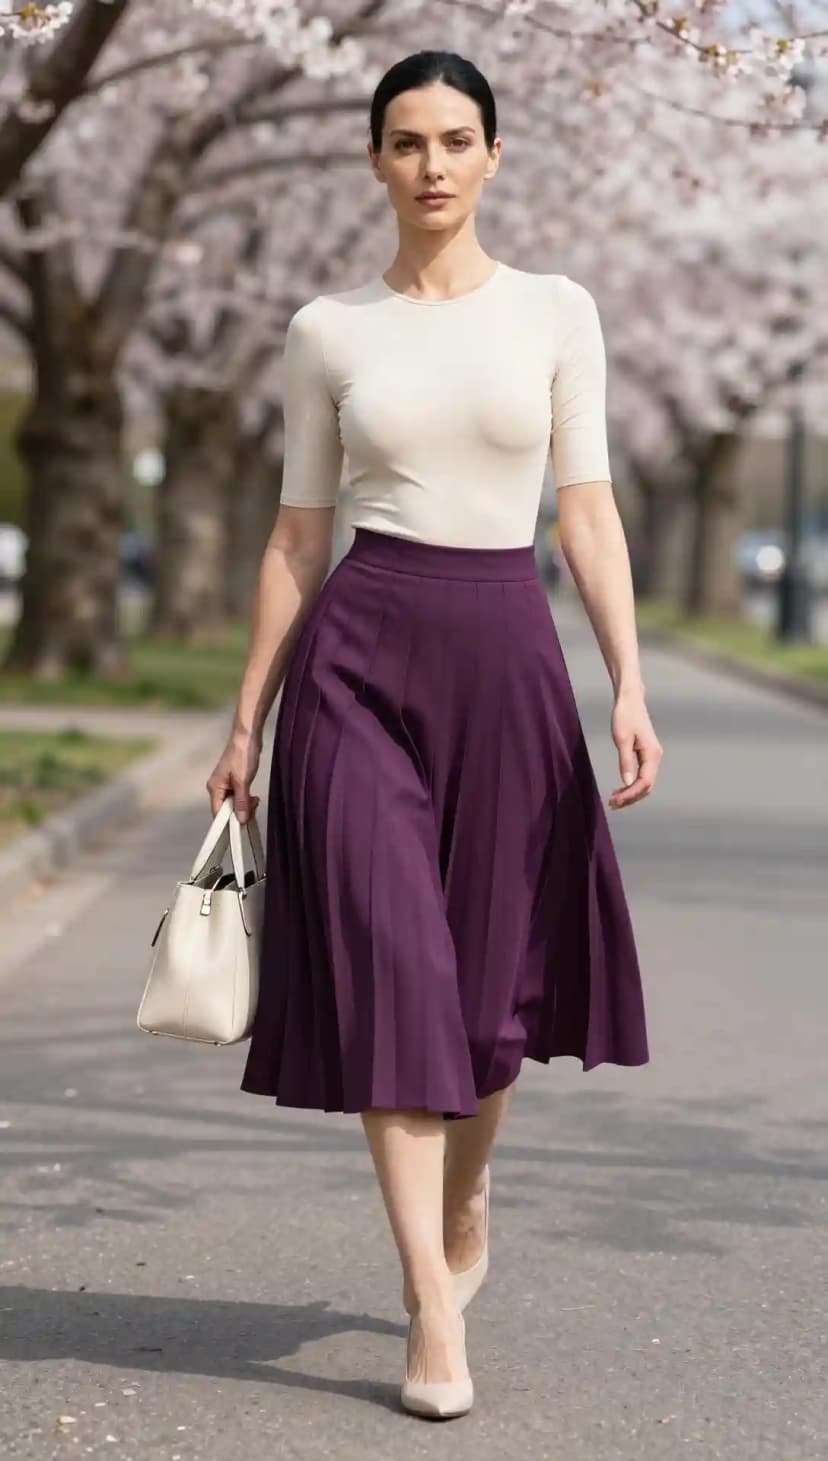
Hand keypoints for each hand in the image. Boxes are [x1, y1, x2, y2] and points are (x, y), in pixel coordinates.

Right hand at [206, 730, 261, 821]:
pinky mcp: (234, 780)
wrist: (248, 736)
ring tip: (256, 801)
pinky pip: (238, 796)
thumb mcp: (242, 781)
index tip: (243, 824)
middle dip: (240, 812)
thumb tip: (241, 819)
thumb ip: (241, 801)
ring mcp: (226, 784)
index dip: (229, 821)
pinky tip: (254, 797)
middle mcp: (217, 787)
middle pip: (226, 809)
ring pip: (234, 803)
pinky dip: (246, 798)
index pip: (218, 813)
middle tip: (254, 807)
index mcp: (215, 788)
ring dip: (245, 805)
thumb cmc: (242, 755)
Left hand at [607, 689, 662, 809]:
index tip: (616, 800)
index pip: (645, 782)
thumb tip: (627, 782)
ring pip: (645, 783)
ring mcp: (652, 756)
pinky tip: (620, 789)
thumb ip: (625, 762)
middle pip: (647, 786)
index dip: (631, 794)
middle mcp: (655, 757)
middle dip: (630, 797)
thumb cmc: (625, 716)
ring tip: (614, 800)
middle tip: (612, 804)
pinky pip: (642, 776)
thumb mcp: (622, 739)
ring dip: (631, 793)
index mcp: (652, 754)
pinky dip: (632, 785)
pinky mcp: (646, 755)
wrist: (630, 700)